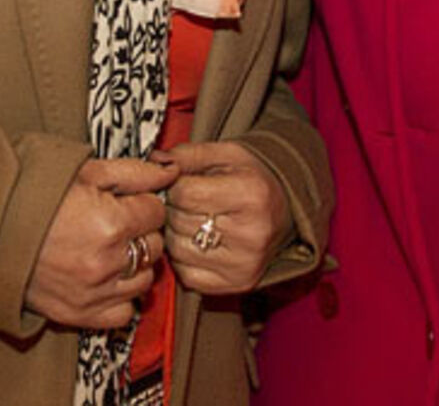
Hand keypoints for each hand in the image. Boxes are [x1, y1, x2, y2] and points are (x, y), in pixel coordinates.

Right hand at [25, 157, 177, 329]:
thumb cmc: (35, 196)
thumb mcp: (86, 172)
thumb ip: (135, 173)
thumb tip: (171, 172)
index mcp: (110, 223)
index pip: (156, 213)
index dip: (142, 204)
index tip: (124, 202)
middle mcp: (106, 262)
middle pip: (154, 247)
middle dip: (141, 233)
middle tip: (115, 224)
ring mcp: (93, 292)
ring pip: (144, 280)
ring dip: (133, 265)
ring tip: (108, 250)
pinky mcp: (79, 314)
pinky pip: (123, 313)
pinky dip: (120, 298)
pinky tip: (105, 279)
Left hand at [161, 140, 293, 294]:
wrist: (285, 210)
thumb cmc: (253, 179)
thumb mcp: (226, 155)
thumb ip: (187, 155)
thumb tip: (153, 161)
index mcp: (251, 194)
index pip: (184, 193)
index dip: (174, 185)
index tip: (181, 182)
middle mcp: (251, 233)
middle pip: (179, 221)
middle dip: (174, 208)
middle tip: (189, 200)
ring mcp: (244, 263)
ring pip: (177, 249)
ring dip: (176, 233)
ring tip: (195, 219)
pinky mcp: (236, 283)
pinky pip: (186, 274)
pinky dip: (184, 257)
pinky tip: (199, 242)